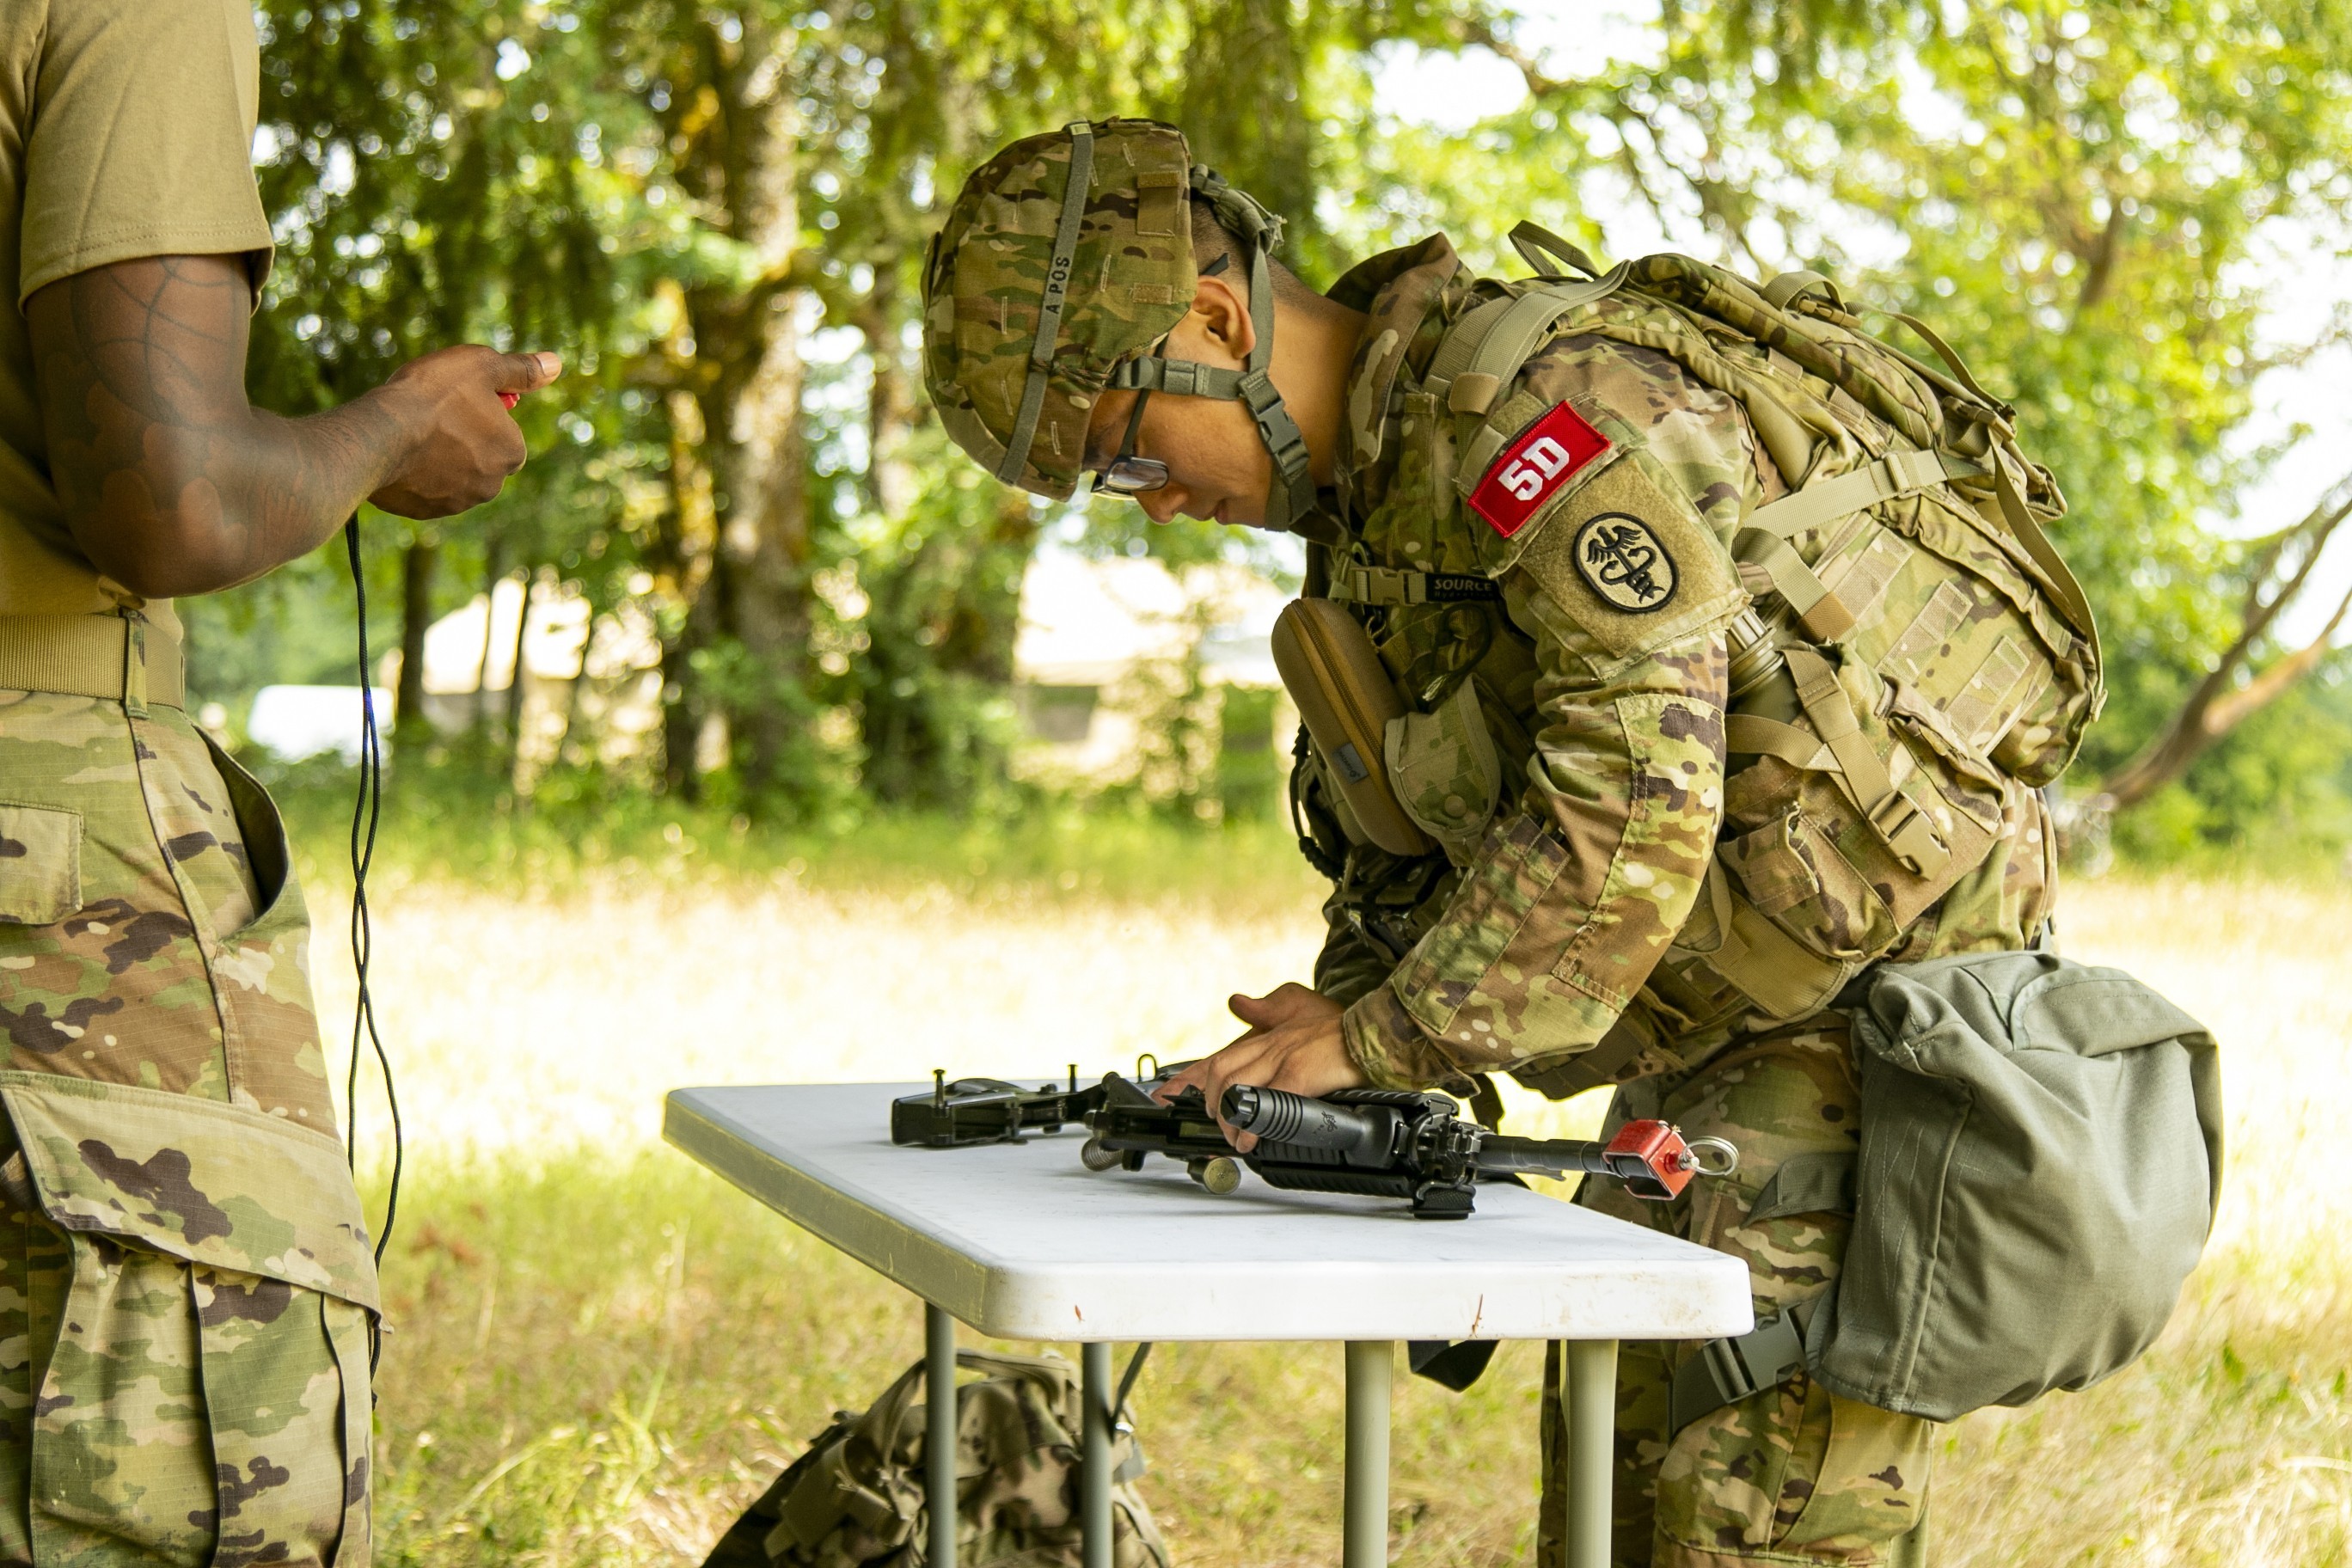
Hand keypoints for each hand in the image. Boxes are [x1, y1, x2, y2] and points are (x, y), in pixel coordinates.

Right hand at [369, 347, 561, 517]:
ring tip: (411, 433)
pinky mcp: (423, 511)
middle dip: (462, 441)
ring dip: (437, 459)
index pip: (506, 435)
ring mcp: (456, 502)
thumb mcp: (482, 366)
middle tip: (432, 416)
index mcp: (511, 452)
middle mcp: (490, 486)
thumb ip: (521, 369)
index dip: (482, 415)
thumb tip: (554, 364)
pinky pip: (422, 490)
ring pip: (451, 475)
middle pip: (479, 458)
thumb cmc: (433, 394)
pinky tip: (396, 453)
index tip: (457, 401)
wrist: (380, 433)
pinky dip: (413, 475)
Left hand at [1156, 983, 1365, 1150]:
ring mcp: (1282, 1057)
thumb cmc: (1342, 1026)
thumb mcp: (1298, 1004)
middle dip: (1209, 1105)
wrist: (1374, 1030)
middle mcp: (1269, 1043)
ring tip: (1233, 1137)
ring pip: (1234, 1087)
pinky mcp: (1301, 1072)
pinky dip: (1254, 1123)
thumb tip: (1237, 1000)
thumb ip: (1267, 1006)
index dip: (1189, 1079)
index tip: (1168, 1096)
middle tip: (1216, 1126)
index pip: (1218, 1056)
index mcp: (1267, 1035)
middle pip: (1218, 1073)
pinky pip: (1267, 1101)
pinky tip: (1253, 1138)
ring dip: (1227, 1118)